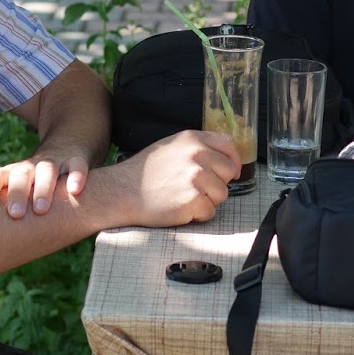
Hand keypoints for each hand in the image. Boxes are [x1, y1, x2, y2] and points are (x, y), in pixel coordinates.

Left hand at [0, 151, 90, 219]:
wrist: (65, 147)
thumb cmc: (37, 182)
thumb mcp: (20, 190)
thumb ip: (6, 209)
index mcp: (13, 174)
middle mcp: (31, 167)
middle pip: (21, 174)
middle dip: (17, 193)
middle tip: (15, 214)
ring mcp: (54, 162)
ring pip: (47, 170)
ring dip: (43, 188)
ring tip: (40, 209)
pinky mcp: (75, 160)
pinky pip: (77, 166)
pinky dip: (76, 177)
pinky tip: (74, 191)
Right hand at [87, 130, 242, 228]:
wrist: (121, 192)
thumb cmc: (144, 173)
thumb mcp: (170, 147)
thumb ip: (197, 148)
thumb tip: (223, 157)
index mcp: (192, 139)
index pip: (228, 144)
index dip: (232, 160)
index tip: (230, 171)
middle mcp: (197, 155)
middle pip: (229, 172)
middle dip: (217, 183)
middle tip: (195, 188)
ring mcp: (196, 178)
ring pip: (222, 194)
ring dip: (207, 200)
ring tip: (183, 197)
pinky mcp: (193, 200)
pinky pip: (209, 212)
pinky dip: (196, 215)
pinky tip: (178, 207)